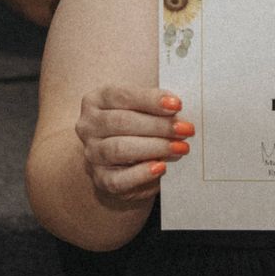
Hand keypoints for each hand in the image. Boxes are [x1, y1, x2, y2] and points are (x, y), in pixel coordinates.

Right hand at [75, 86, 192, 209]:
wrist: (121, 160)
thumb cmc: (135, 126)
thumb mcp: (141, 109)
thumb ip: (155, 106)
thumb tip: (179, 112)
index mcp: (96, 101)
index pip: (121, 96)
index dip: (150, 100)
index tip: (177, 105)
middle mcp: (88, 126)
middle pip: (122, 122)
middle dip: (158, 126)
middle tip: (185, 129)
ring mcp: (92, 153)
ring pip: (120, 149)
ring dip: (154, 147)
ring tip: (180, 148)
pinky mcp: (100, 178)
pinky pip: (119, 179)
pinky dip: (142, 174)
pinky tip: (161, 167)